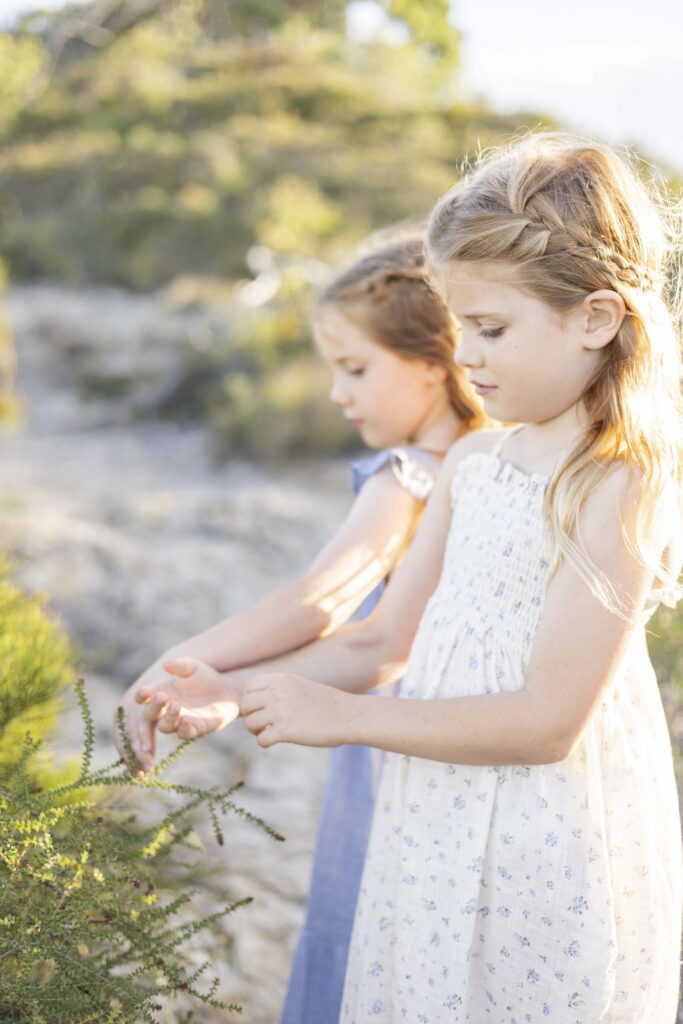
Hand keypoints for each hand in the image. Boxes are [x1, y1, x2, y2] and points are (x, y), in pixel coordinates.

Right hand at [115, 658, 240, 773]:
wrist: (226, 689)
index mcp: (160, 693)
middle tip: (162, 697)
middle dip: (153, 707)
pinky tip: (185, 720)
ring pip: (165, 727)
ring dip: (168, 718)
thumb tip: (166, 664)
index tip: (145, 691)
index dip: (141, 696)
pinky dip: (183, 729)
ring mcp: (178, 721)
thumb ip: (180, 665)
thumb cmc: (204, 677)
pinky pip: (184, 734)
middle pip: (150, 715)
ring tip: (176, 706)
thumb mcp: (192, 667)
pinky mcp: (194, 729)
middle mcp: (165, 710)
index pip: (143, 698)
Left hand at [240, 673, 354, 748]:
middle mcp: (278, 692)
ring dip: (256, 731)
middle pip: (245, 705)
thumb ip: (279, 689)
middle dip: (251, 716)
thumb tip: (255, 702)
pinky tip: (276, 742)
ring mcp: (281, 711)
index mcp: (282, 679)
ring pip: (250, 723)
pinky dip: (265, 743)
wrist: (349, 716)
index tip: (262, 708)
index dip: (252, 699)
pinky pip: (261, 739)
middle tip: (263, 724)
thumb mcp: (300, 685)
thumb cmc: (327, 704)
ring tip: (269, 733)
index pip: (249, 686)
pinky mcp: (286, 731)